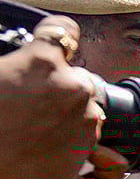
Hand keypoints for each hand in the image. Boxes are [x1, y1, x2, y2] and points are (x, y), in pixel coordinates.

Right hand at [0, 16, 102, 178]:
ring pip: (85, 105)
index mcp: (43, 62)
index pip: (63, 31)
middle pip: (77, 75)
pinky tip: (44, 142)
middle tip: (34, 98)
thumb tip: (19, 67)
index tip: (53, 41)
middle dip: (61, 82)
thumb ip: (14, 66)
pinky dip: (71, 134)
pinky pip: (86, 131)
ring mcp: (85, 119)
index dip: (56, 35)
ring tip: (36, 125)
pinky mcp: (87, 147)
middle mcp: (73, 87)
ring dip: (68, 110)